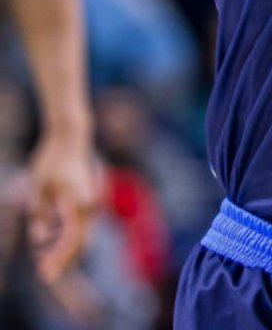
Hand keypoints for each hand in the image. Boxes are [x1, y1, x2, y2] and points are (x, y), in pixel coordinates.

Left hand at [27, 130, 97, 282]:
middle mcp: (90, 206)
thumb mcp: (38, 187)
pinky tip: (50, 243)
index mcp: (79, 203)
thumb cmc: (51, 159)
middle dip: (64, 261)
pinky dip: (69, 240)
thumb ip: (39, 214)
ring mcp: (91, 204)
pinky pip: (81, 227)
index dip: (59, 259)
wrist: (71, 137)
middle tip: (45, 276)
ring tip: (45, 264)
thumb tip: (40, 240)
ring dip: (67, 252)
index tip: (44, 274)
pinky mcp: (88, 201)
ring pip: (83, 237)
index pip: (71, 239)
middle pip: (81, 243)